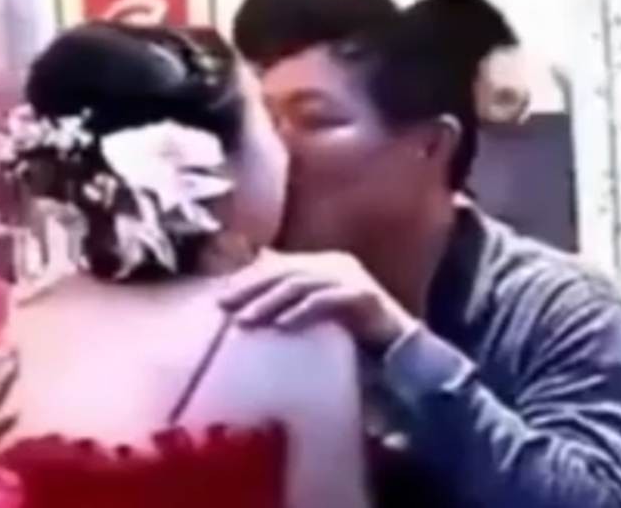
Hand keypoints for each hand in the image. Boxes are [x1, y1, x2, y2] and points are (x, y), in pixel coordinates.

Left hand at [219, 251, 419, 354]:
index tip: (218, 300)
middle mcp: (335, 265)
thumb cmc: (353, 340)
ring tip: (245, 322)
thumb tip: (244, 313)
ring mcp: (351, 278)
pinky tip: (282, 327)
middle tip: (223, 307)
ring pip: (301, 284)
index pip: (276, 267)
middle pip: (283, 272)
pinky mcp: (366, 296)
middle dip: (250, 289)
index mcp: (321, 266)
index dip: (246, 281)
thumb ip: (287, 309)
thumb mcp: (313, 320)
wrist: (402, 354)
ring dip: (269, 303)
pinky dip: (302, 313)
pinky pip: (327, 302)